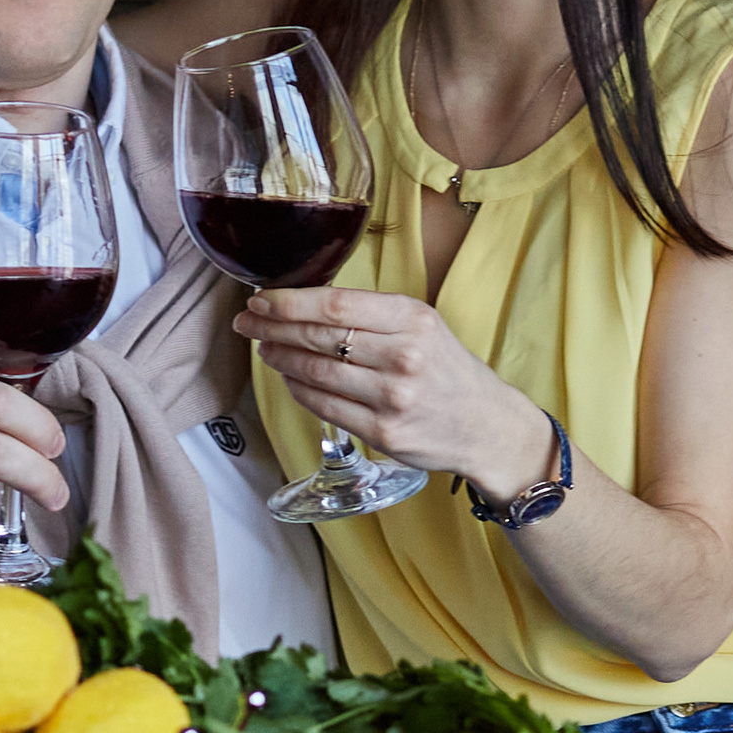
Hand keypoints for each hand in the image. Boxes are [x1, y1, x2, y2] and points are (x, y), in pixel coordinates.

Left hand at [239, 288, 552, 503]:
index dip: (288, 302)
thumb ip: (370, 314)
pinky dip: (298, 389)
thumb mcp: (421, 325)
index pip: (334, 305)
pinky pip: (324, 406)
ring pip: (315, 373)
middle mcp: (403, 356)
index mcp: (412, 319)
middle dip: (273, 327)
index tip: (260, 300)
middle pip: (319, 337)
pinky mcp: (383, 432)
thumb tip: (304, 303)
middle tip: (247, 322)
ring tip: (265, 347)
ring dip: (280, 358)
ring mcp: (392, 398)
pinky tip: (289, 377)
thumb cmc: (446, 369)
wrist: (485, 423)